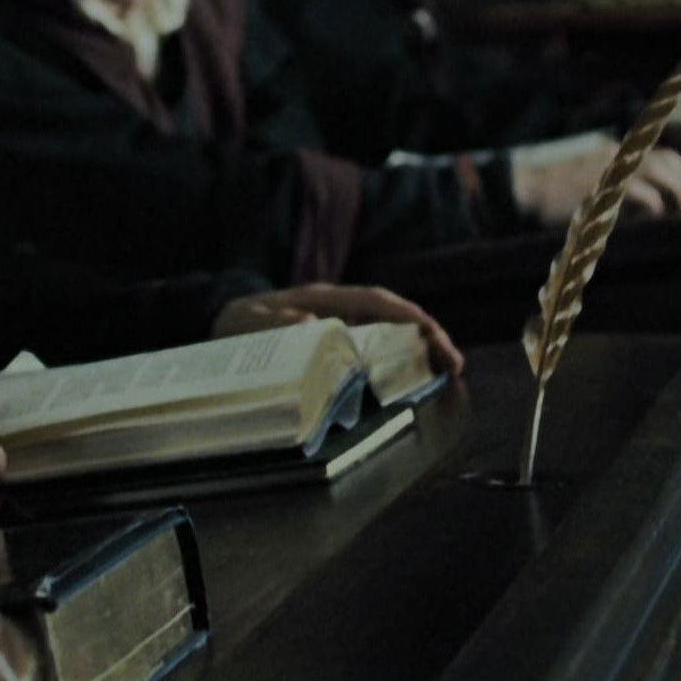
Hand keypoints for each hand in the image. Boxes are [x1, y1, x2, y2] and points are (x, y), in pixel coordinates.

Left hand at [213, 282, 467, 376]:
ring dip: (420, 350)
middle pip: (392, 316)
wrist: (226, 326)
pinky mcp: (340, 347)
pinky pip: (377, 351)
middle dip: (426, 334)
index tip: (431, 333)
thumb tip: (310, 327)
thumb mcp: (248, 324)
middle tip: (454, 363)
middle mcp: (339, 310)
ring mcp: (342, 327)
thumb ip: (274, 324)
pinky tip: (418, 381)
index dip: (404, 315)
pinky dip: (400, 363)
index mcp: (322, 299)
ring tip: (449, 373)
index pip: (372, 301)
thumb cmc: (239, 324)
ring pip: (390, 333)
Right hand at [510, 131, 680, 223]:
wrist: (527, 189)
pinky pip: (643, 193)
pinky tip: (658, 216)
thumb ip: (619, 187)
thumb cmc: (557, 194)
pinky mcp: (605, 186)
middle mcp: (618, 155)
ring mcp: (612, 169)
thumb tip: (652, 204)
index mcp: (617, 153)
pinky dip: (656, 205)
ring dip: (680, 191)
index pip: (663, 154)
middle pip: (668, 160)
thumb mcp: (593, 182)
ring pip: (661, 172)